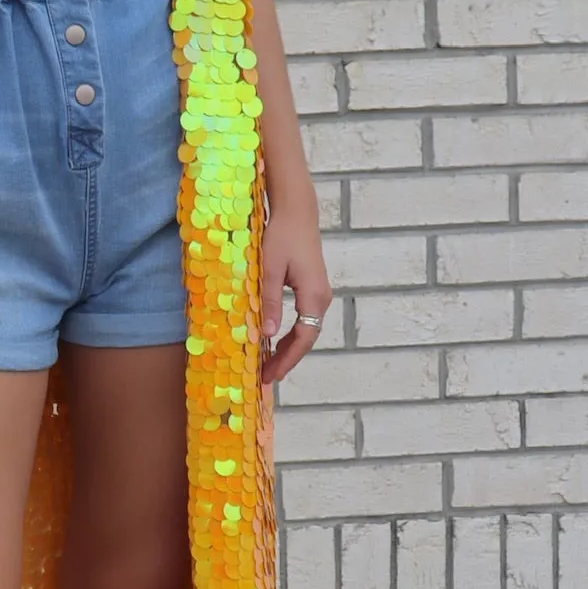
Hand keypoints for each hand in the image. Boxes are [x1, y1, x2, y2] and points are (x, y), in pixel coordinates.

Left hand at [259, 195, 332, 386]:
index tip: (270, 375)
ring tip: (269, 363)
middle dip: (287, 359)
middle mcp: (321, 298)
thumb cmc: (281, 237)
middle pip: (307, 338)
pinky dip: (290, 333)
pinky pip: (304, 319)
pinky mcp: (313, 288)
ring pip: (306, 329)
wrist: (297, 212)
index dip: (287, 360)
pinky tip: (275, 339)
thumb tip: (267, 335)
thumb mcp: (269, 270)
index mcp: (314, 296)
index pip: (303, 338)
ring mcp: (319, 293)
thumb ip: (269, 303)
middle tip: (265, 376)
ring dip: (288, 347)